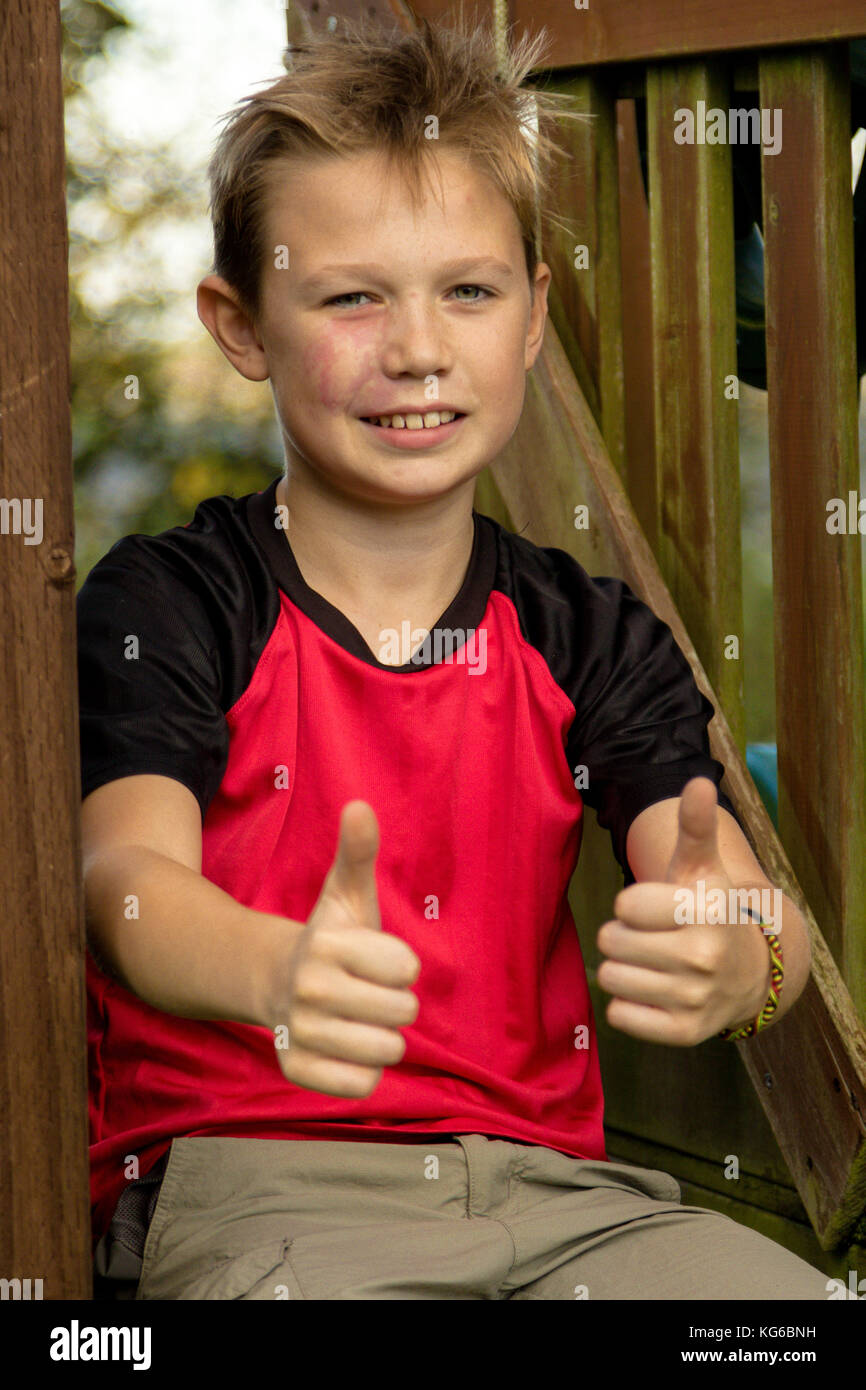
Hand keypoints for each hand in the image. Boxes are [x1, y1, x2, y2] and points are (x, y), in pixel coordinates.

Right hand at [271, 800, 420, 1096]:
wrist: (277, 982)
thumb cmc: (332, 938)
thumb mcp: (347, 894)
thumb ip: (358, 852)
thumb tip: (360, 806)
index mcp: (327, 945)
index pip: (406, 968)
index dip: (402, 965)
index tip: (379, 960)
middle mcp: (307, 989)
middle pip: (402, 1014)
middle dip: (398, 1005)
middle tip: (370, 993)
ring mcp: (299, 1031)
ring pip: (386, 1052)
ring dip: (384, 1040)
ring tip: (359, 1021)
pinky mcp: (295, 1069)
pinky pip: (362, 1086)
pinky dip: (365, 1072)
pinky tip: (347, 1049)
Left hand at [595, 777, 770, 1044]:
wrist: (749, 973)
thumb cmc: (711, 911)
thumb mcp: (703, 867)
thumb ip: (696, 826)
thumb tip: (698, 782)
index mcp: (705, 911)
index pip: (625, 904)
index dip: (633, 904)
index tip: (658, 908)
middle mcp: (703, 957)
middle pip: (610, 941)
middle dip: (624, 936)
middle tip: (655, 937)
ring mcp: (694, 999)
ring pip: (610, 977)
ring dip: (623, 969)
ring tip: (654, 963)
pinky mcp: (683, 1033)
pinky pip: (620, 1015)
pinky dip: (629, 1004)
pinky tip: (656, 992)